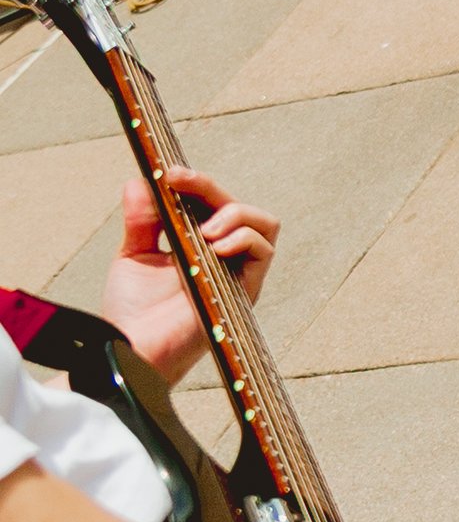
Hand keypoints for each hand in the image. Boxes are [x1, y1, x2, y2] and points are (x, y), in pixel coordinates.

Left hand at [99, 172, 275, 379]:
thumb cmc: (134, 313)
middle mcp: (225, 258)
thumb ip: (141, 219)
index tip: (168, 173)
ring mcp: (238, 274)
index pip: (213, 203)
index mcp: (200, 246)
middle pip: (240, 206)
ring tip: (203, 228)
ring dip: (234, 213)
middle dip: (210, 188)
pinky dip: (243, 238)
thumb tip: (140, 181)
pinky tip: (213, 245)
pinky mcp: (245, 291)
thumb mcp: (133, 254)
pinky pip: (264, 252)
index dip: (196, 182)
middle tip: (179, 184)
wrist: (133, 347)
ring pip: (264, 223)